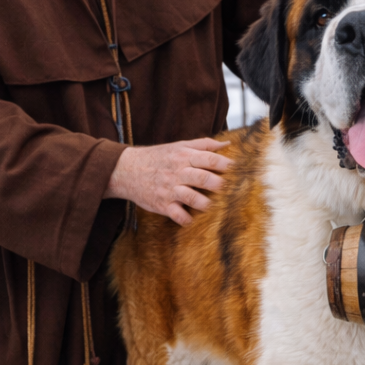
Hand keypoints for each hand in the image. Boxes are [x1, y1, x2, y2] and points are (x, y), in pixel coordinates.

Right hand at [104, 138, 231, 225]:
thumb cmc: (158, 157)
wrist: (126, 169)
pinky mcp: (161, 204)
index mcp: (184, 157)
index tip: (237, 170)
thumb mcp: (179, 146)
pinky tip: (191, 219)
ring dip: (204, 203)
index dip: (225, 164)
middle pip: (202, 178)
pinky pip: (176, 214)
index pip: (208, 159)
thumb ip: (204, 145)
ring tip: (211, 205)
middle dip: (218, 184)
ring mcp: (170, 189)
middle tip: (228, 189)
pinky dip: (185, 219)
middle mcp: (178, 172)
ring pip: (191, 197)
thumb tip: (227, 144)